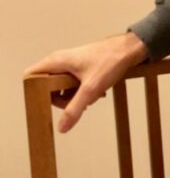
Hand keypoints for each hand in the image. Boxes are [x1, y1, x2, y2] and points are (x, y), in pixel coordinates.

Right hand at [23, 32, 148, 132]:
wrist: (130, 49)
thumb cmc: (110, 62)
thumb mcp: (91, 89)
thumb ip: (74, 109)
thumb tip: (61, 128)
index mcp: (56, 61)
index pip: (30, 76)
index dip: (33, 92)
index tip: (46, 104)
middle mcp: (59, 61)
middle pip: (45, 86)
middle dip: (60, 99)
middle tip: (76, 103)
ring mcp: (70, 65)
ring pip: (61, 87)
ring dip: (74, 97)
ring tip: (91, 97)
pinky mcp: (80, 68)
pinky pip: (73, 84)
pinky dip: (82, 92)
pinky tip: (97, 93)